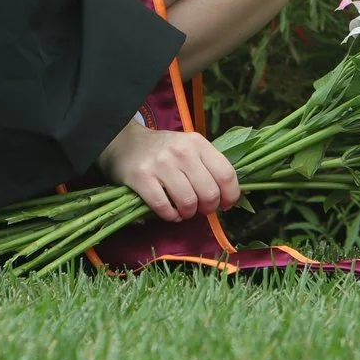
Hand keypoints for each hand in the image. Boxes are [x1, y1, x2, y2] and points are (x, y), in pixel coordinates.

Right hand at [96, 119, 240, 222]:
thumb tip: (236, 196)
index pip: (226, 174)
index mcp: (197, 143)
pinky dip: (170, 216)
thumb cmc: (163, 150)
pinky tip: (169, 212)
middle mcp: (181, 151)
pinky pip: (164, 208)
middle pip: (209, 193)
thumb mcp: (189, 148)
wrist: (124, 143)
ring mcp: (161, 164)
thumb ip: (210, 166)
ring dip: (188, 214)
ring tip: (183, 209)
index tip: (225, 204)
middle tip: (200, 208)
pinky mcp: (141, 178)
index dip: (230, 196)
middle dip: (207, 208)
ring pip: (188, 203)